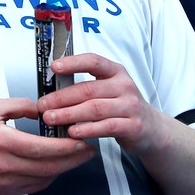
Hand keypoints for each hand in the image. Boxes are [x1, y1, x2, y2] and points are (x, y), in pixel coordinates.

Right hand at [0, 96, 92, 194]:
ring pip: (45, 179)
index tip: (83, 139)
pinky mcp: (5, 191)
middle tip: (89, 149)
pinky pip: (34, 186)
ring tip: (76, 156)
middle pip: (49, 167)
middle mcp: (5, 166)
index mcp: (2, 142)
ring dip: (64, 168)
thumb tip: (44, 108)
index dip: (68, 146)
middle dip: (74, 159)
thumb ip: (20, 105)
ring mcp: (5, 182)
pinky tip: (56, 165)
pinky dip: (49, 176)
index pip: (44, 148)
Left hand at [39, 52, 169, 153]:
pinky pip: (106, 127)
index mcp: (116, 72)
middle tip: (43, 105)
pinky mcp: (133, 126)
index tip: (54, 67)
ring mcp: (130, 106)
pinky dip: (87, 129)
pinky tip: (72, 132)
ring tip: (51, 118)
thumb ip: (87, 87)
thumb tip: (52, 90)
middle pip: (88, 89)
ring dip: (69, 114)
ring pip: (95, 108)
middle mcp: (125, 86)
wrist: (152, 129)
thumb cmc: (122, 107)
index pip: (93, 61)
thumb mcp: (109, 90)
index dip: (73, 63)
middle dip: (61, 97)